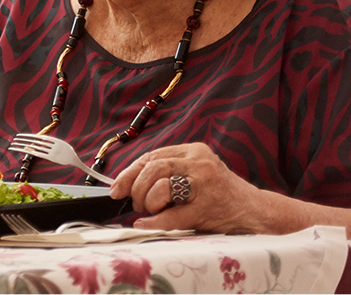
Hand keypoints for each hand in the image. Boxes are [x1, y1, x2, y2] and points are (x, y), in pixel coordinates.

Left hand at [110, 143, 277, 234]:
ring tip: (147, 211)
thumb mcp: (194, 176)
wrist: (257, 212)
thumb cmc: (219, 196)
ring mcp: (206, 183)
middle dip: (136, 187)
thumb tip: (126, 187)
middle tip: (134, 203)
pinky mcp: (210, 206)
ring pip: (162, 184)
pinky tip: (146, 223)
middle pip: (154, 167)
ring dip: (147, 200)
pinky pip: (175, 214)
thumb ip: (167, 175)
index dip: (130, 173)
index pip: (152, 156)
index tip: (116, 189)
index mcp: (193, 151)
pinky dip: (156, 220)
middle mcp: (199, 162)